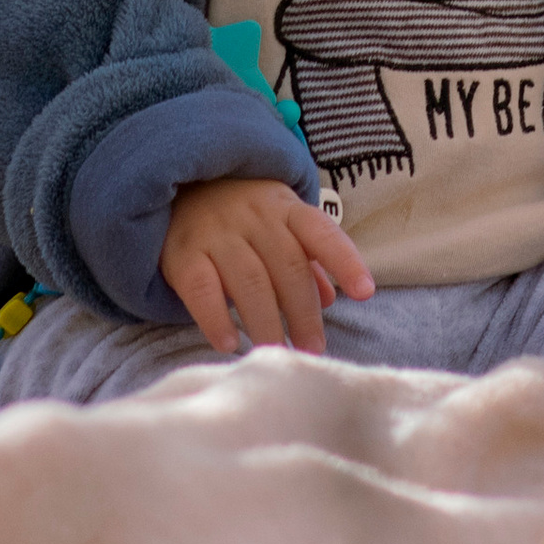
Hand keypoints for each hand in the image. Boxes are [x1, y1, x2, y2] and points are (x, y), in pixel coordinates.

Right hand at [159, 177, 374, 356]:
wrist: (178, 191)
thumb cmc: (241, 217)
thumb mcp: (277, 224)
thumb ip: (306, 259)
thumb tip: (332, 298)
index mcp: (283, 206)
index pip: (320, 231)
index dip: (345, 260)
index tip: (365, 292)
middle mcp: (252, 215)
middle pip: (287, 265)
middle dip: (304, 313)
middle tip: (312, 350)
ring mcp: (216, 232)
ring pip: (249, 281)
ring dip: (267, 323)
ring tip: (277, 353)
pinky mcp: (182, 253)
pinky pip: (201, 288)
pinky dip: (216, 318)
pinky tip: (230, 343)